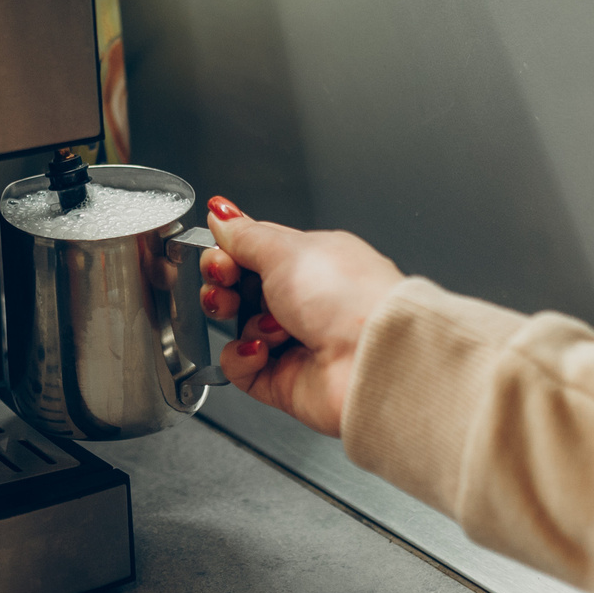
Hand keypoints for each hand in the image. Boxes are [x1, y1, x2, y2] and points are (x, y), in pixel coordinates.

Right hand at [200, 199, 405, 437]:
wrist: (372, 360)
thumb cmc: (350, 300)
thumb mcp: (287, 250)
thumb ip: (245, 234)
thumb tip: (221, 213)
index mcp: (312, 261)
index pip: (254, 252)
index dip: (228, 253)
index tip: (221, 257)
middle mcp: (305, 300)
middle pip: (240, 289)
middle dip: (223, 286)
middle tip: (226, 284)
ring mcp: (294, 341)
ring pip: (236, 326)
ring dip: (242, 322)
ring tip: (266, 325)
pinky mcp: (283, 379)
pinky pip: (240, 366)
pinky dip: (243, 357)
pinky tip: (262, 350)